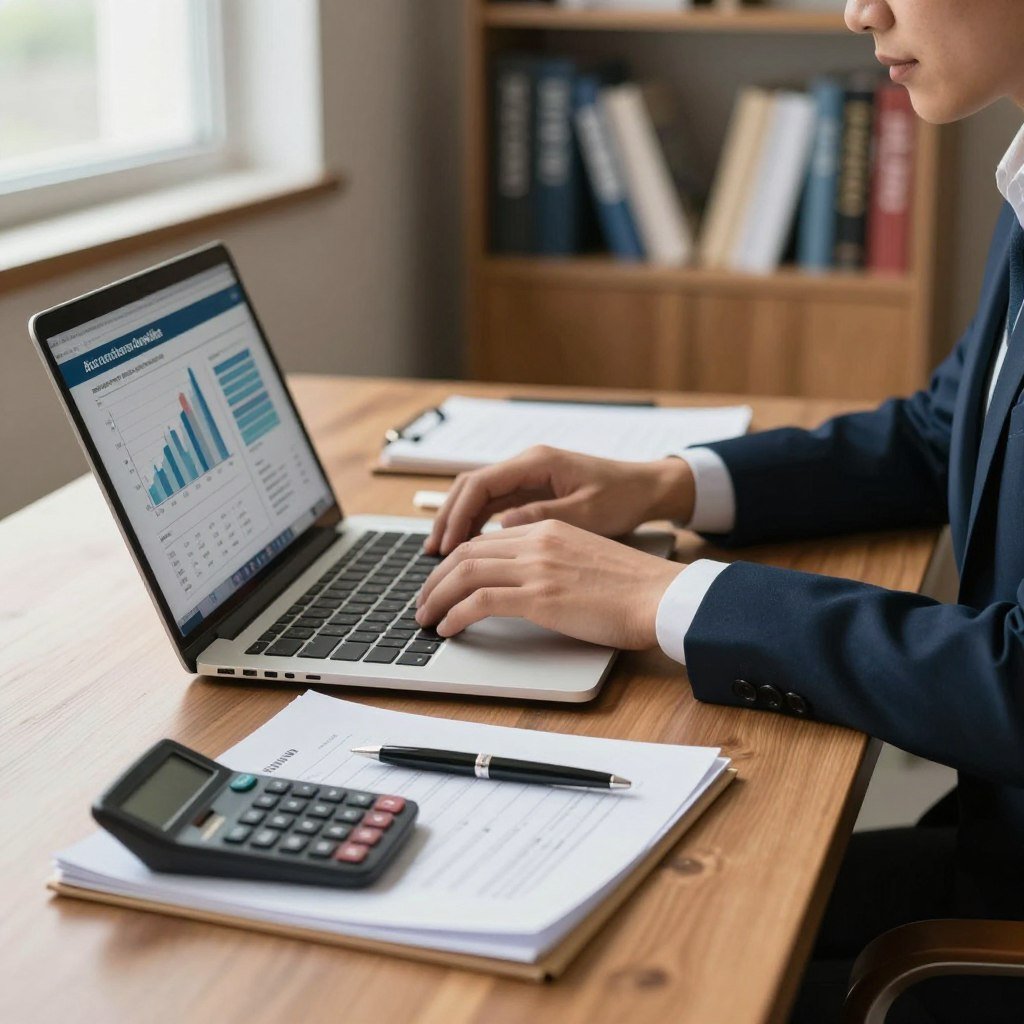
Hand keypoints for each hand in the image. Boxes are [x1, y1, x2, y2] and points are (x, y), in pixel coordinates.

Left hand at [416, 519, 685, 647]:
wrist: (661, 595)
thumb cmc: (633, 587)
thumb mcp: (585, 558)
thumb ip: (553, 561)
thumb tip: (526, 584)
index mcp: (548, 528)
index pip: (486, 540)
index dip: (456, 561)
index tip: (443, 582)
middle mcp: (537, 541)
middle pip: (467, 552)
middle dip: (436, 579)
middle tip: (423, 602)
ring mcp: (538, 567)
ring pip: (465, 573)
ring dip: (437, 598)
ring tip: (426, 619)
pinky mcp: (540, 596)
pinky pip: (481, 601)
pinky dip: (456, 614)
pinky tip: (449, 628)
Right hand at [423, 445, 694, 555]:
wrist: (649, 488)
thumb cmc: (623, 497)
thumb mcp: (586, 513)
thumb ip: (542, 518)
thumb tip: (501, 527)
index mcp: (538, 462)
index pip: (481, 484)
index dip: (458, 514)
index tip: (445, 544)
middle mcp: (528, 465)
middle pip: (471, 487)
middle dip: (448, 518)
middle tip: (432, 553)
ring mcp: (528, 477)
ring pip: (479, 497)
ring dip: (459, 523)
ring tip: (442, 556)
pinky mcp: (533, 492)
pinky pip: (494, 506)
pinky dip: (477, 526)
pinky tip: (469, 550)